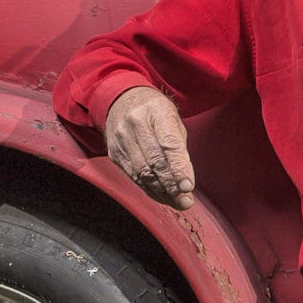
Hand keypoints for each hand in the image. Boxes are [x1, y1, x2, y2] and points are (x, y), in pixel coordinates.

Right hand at [104, 86, 195, 209]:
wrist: (123, 100)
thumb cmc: (154, 112)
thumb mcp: (172, 120)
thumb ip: (179, 147)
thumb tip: (185, 181)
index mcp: (156, 111)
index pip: (169, 144)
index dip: (178, 168)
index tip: (188, 186)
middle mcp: (135, 124)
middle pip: (154, 162)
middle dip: (172, 186)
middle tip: (185, 201)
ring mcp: (121, 139)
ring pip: (142, 173)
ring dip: (161, 192)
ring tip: (176, 202)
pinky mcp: (114, 152)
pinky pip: (133, 176)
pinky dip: (148, 189)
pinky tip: (161, 195)